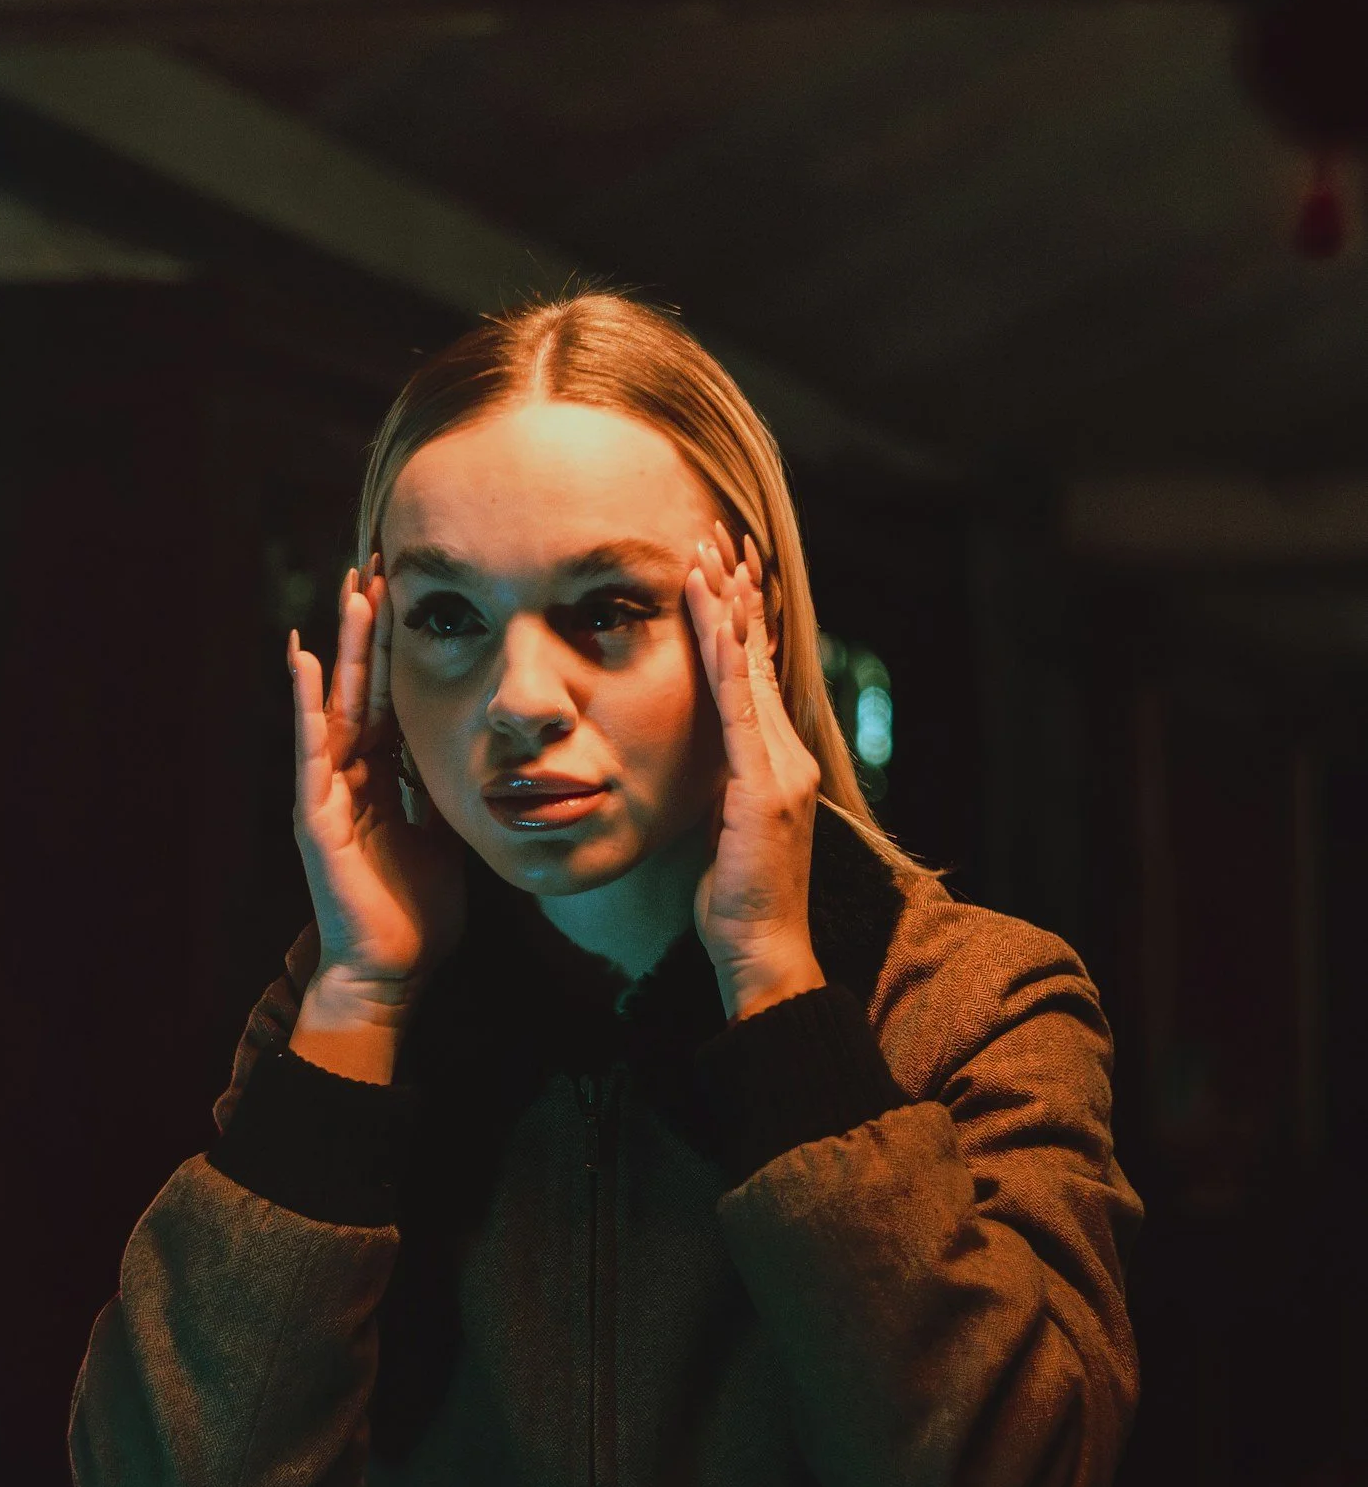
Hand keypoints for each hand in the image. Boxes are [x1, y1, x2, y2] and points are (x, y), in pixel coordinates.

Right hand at [289, 556, 466, 1011]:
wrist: (393, 971)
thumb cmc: (418, 912)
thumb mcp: (446, 835)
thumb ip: (449, 790)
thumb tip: (482, 753)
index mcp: (382, 777)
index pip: (389, 696)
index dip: (397, 647)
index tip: (409, 593)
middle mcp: (350, 775)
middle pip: (360, 686)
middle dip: (368, 628)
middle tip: (377, 566)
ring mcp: (328, 792)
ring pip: (334, 704)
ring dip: (341, 648)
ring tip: (348, 592)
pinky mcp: (315, 815)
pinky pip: (309, 749)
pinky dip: (304, 703)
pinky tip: (300, 658)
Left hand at [685, 520, 824, 1019]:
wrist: (763, 950)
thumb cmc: (737, 900)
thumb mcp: (721, 826)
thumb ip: (720, 783)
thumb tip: (699, 757)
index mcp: (775, 760)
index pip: (754, 674)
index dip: (739, 619)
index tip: (721, 569)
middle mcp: (786, 754)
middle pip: (757, 657)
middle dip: (737, 594)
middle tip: (718, 536)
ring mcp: (780, 769)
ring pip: (750, 671)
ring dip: (729, 610)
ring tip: (710, 557)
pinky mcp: (764, 788)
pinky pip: (742, 711)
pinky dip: (729, 661)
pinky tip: (717, 621)